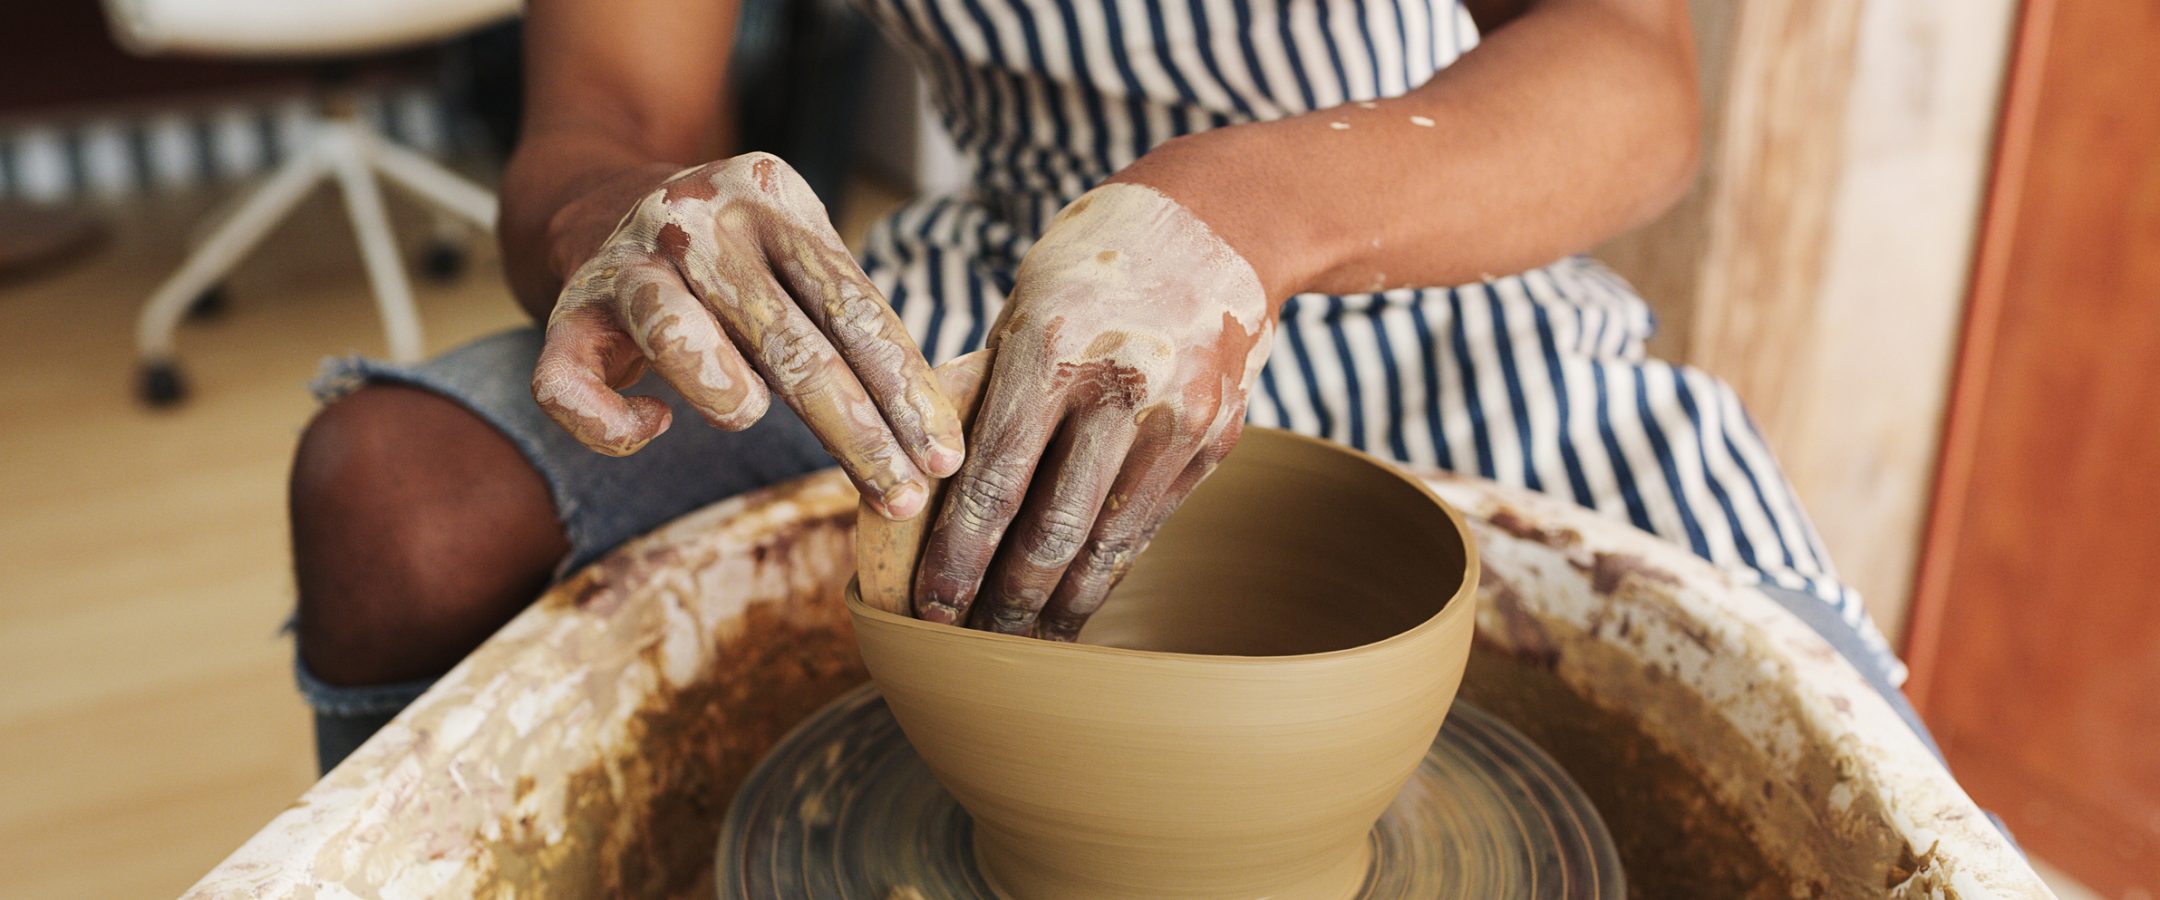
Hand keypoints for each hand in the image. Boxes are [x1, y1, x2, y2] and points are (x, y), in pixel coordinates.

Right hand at [531, 152, 963, 518]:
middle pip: (787, 341)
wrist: (607, 199)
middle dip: (855, 433)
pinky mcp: (566, 310)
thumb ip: (851, 322)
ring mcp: (626, 263)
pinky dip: (612, 425)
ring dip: (728, 397)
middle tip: (901, 497)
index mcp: (774, 198)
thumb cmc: (738, 258)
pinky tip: (655, 426)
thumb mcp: (800, 253)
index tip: (941, 458)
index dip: (903, 391)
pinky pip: (569, 387)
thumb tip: (927, 436)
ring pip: (676, 341)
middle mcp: (696, 221)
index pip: (853, 307)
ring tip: (748, 415)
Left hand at [912, 184, 1274, 637]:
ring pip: (1109, 541)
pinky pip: (1150, 523)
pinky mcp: (1215, 440)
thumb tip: (926, 488)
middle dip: (1006, 600)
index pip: (994, 478)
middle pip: (1052, 527)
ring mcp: (1178, 418)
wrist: (1222, 223)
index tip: (931, 607)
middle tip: (970, 646)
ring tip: (1024, 645)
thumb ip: (987, 392)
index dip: (959, 555)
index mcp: (1052, 347)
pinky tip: (1080, 599)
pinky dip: (1109, 568)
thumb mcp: (1025, 306)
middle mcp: (1121, 386)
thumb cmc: (1094, 263)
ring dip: (1062, 604)